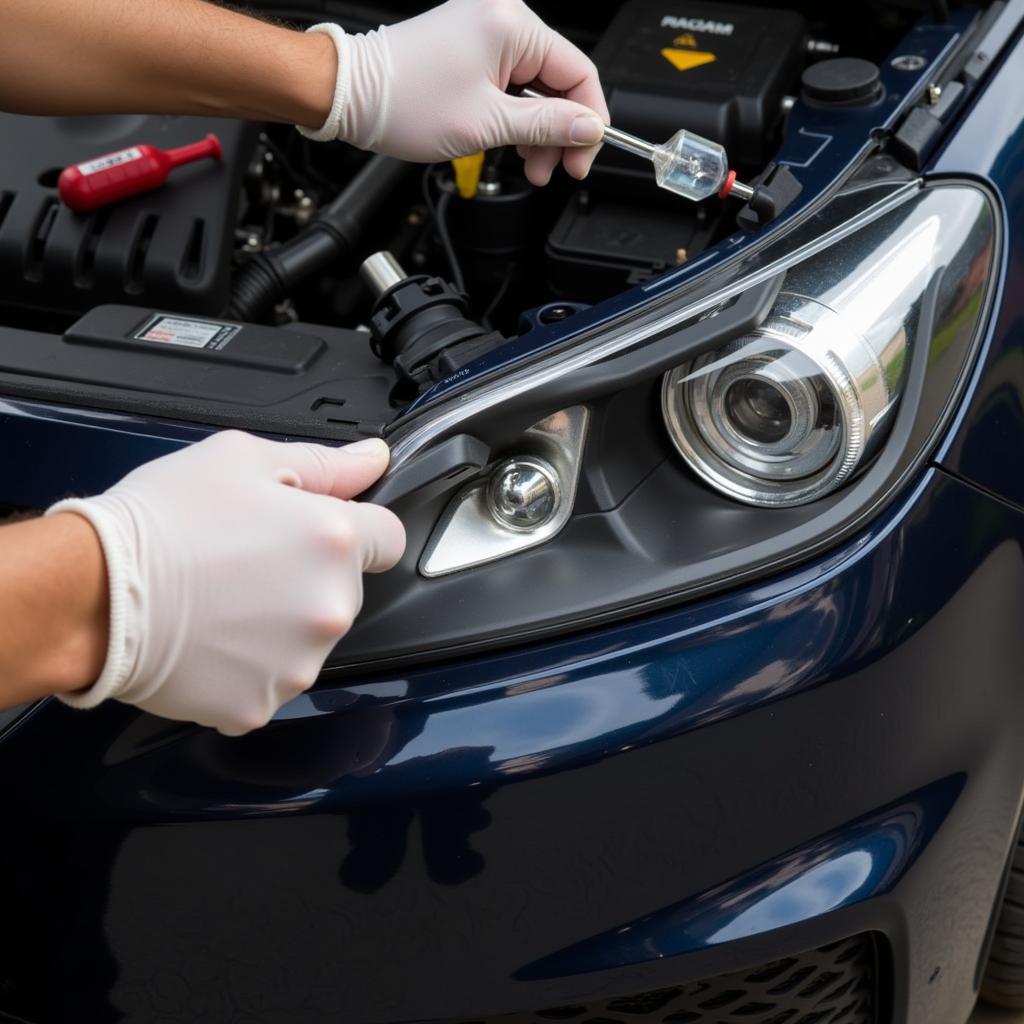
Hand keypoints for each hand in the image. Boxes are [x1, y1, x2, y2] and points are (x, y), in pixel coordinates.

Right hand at [48, 432, 404, 735]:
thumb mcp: (243, 459)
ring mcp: (297, 663)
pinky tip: (209, 637)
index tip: (317, 532)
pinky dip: (246, 664)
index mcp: (332, 540)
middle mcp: (328, 607)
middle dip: (308, 575)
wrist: (91, 591)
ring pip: (309, 638)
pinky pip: (270, 679)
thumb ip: (324, 464)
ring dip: (280, 623)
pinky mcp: (261, 703)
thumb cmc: (159, 522)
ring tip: (221, 599)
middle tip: (246, 559)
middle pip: (345, 590)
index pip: (388, 537)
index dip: (356, 530)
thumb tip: (372, 460)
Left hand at [299, 0, 609, 185]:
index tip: (583, 157)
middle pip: (559, 81)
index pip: (578, 72)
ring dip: (537, 131)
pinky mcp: (469, 48)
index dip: (588, 121)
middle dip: (559, 132)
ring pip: (535, 87)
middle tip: (553, 169)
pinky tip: (512, 143)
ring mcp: (484, 31)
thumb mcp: (488, 124)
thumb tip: (588, 128)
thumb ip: (547, 125)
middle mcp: (501, 17)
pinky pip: (511, 83)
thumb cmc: (403, 102)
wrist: (350, 96)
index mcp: (512, 24)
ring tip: (529, 165)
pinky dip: (515, 117)